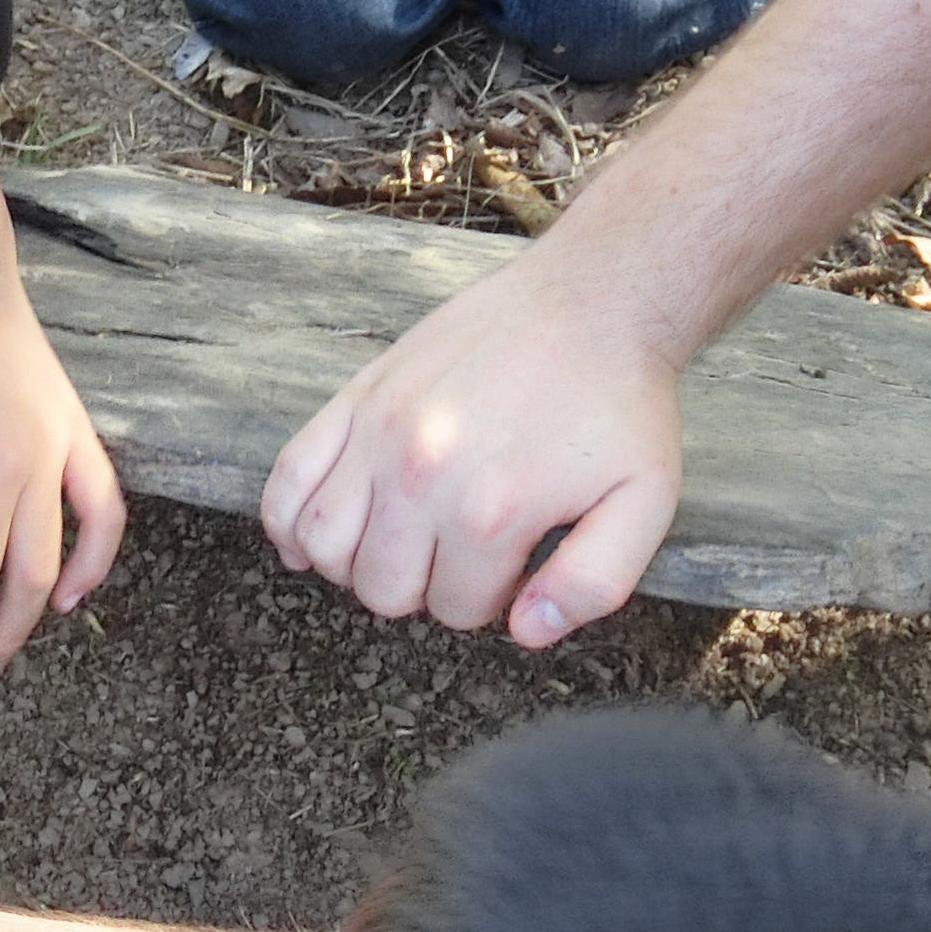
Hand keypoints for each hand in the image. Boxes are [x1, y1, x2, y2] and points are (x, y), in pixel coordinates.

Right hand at [259, 251, 685, 637]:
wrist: (592, 299)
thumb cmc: (618, 404)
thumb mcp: (643, 504)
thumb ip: (592, 584)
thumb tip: (524, 631)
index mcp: (490, 510)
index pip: (457, 609)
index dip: (493, 597)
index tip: (518, 557)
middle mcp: (421, 474)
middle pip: (383, 587)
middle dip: (426, 586)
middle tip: (468, 550)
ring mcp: (378, 431)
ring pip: (323, 544)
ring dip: (359, 562)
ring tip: (405, 541)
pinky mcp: (357, 395)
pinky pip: (287, 478)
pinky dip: (288, 519)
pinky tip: (313, 535)